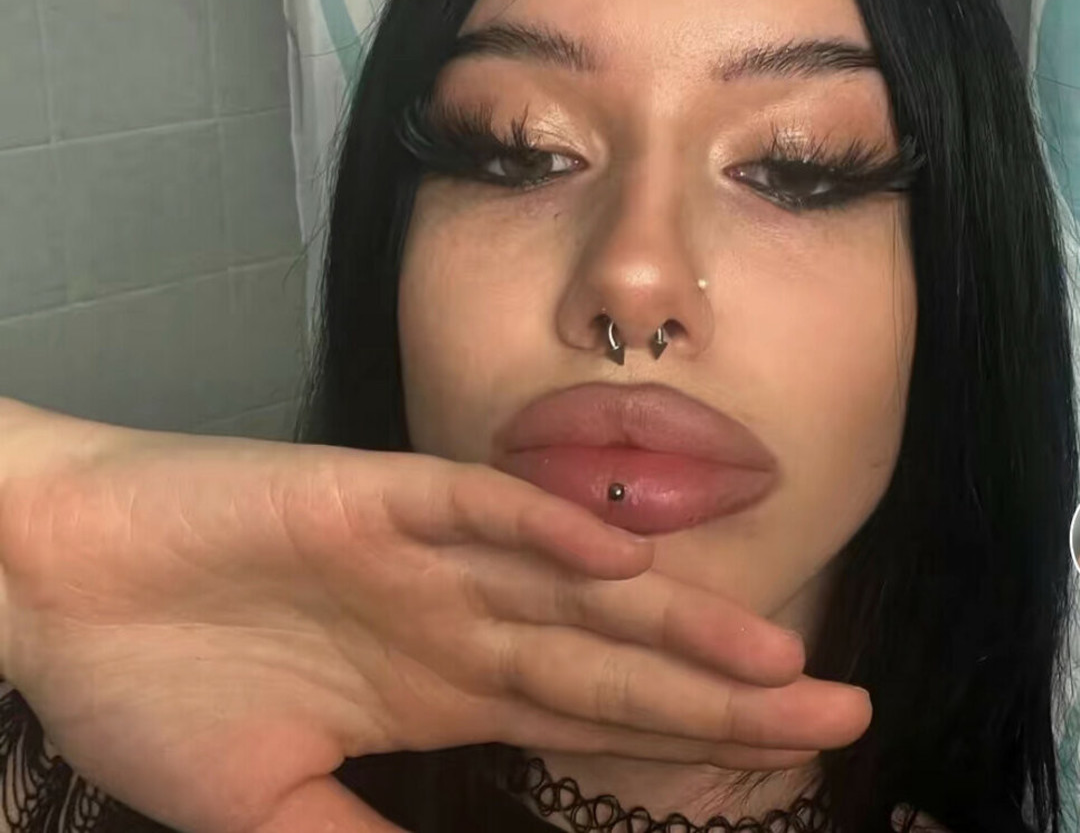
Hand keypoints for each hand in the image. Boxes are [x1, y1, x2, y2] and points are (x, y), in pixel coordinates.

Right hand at [0, 400, 869, 832]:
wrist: (64, 582)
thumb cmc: (155, 685)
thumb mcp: (266, 807)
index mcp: (436, 684)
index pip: (588, 712)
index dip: (688, 736)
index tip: (785, 759)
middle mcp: (450, 614)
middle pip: (605, 655)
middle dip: (718, 688)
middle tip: (836, 710)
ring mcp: (415, 553)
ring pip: (563, 582)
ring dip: (663, 618)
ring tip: (770, 656)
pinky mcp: (366, 494)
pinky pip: (469, 508)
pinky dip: (541, 531)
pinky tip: (619, 561)